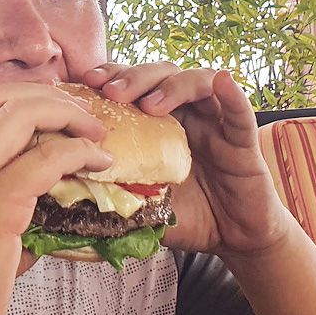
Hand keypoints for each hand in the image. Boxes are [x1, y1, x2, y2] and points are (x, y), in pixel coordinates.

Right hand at [0, 82, 112, 314]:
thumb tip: (46, 214)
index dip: (24, 97)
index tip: (56, 110)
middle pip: (3, 97)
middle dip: (52, 97)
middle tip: (84, 118)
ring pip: (23, 115)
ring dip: (70, 117)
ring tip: (96, 136)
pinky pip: (46, 159)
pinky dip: (79, 152)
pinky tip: (97, 163)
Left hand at [82, 63, 296, 259]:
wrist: (233, 239)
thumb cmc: (190, 216)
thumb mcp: (144, 203)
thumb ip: (116, 192)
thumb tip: (72, 188)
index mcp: (159, 123)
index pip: (134, 86)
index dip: (111, 78)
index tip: (85, 82)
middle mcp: (187, 114)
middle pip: (161, 75)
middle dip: (134, 78)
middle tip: (111, 91)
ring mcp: (215, 123)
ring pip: (197, 82)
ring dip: (171, 86)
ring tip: (150, 103)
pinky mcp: (243, 141)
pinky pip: (239, 112)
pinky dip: (231, 95)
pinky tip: (222, 82)